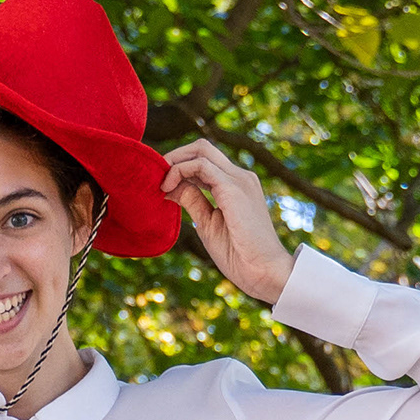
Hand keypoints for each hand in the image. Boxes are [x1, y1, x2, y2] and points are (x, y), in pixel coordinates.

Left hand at [161, 142, 293, 304]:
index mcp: (236, 185)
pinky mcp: (233, 188)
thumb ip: (192, 201)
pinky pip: (201, 166)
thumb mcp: (208, 223)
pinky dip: (180, 171)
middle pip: (202, 148)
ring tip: (160, 183)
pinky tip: (168, 188)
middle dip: (174, 156)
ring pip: (201, 151)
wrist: (263, 271)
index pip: (204, 160)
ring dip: (175, 161)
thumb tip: (170, 187)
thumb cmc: (239, 254)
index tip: (160, 183)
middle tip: (155, 176)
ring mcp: (239, 179)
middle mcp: (240, 176)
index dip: (179, 166)